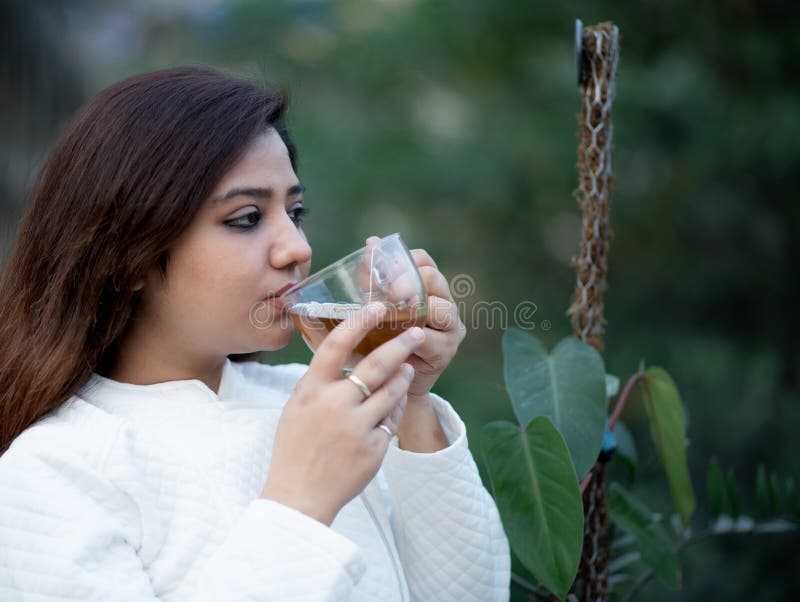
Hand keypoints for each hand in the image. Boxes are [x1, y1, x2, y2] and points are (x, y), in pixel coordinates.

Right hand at [260, 303, 423, 524]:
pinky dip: (395, 408)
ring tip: (408, 367)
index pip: (336, 345)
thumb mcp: (296, 409)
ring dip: (403, 376)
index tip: (378, 306)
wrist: (298, 497)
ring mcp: (356, 427)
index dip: (359, 322)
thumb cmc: (294, 448)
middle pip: (377, 364)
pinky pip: (392, 419)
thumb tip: (344, 358)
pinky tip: (394, 403)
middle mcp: (334, 404)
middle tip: (416, 331)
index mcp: (310, 390)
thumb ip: (319, 384)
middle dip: (402, 344)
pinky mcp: (374, 448)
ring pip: (392, 391)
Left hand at [366, 237, 465, 398]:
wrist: (386, 383)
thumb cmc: (378, 341)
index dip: (405, 260)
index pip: (424, 260)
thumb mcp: (374, 308)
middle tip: (387, 293)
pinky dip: (413, 336)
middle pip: (433, 278)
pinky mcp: (447, 350)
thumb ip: (373, 280)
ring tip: (391, 313)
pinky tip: (396, 337)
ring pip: (440, 307)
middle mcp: (445, 303)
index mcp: (428, 287)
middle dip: (408, 282)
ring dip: (414, 309)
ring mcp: (451, 327)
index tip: (382, 269)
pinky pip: (431, 338)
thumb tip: (372, 243)